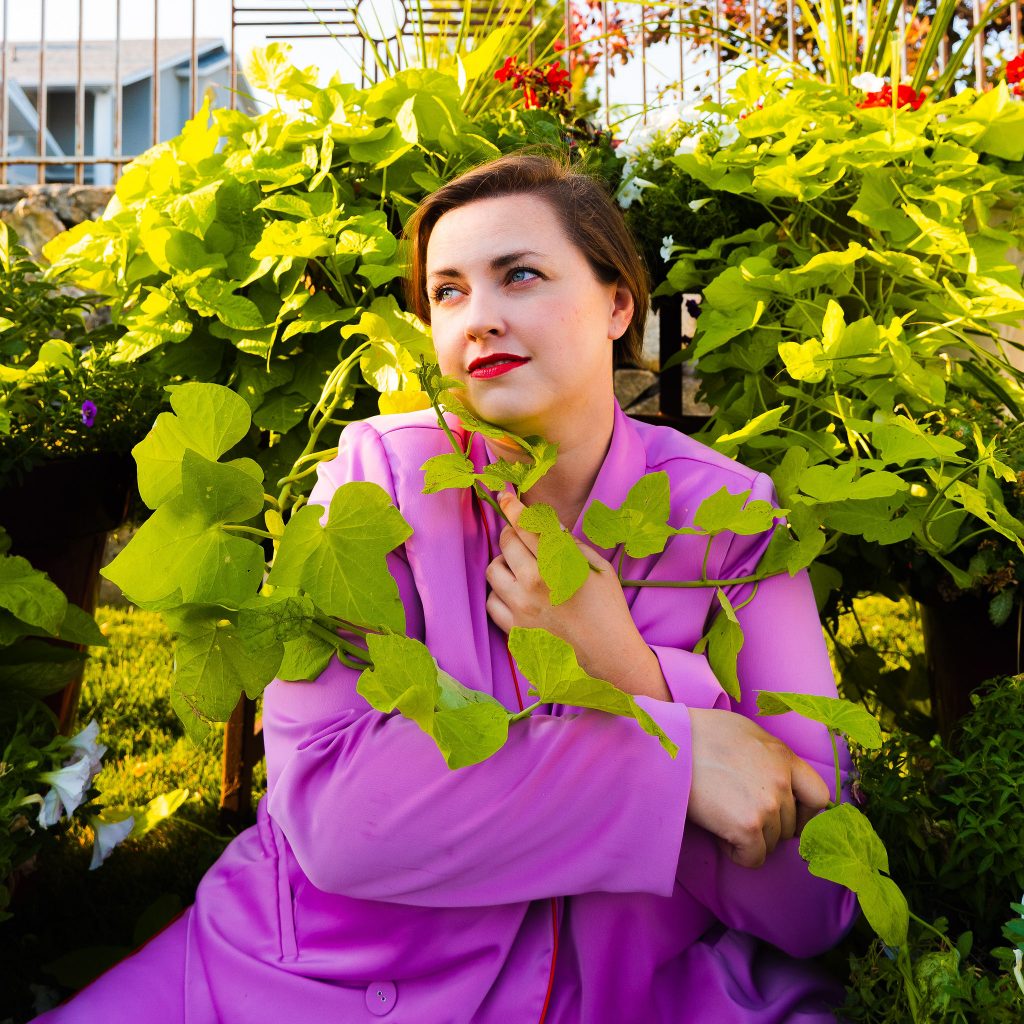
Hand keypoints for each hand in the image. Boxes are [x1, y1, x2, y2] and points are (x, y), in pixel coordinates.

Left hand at [485, 492, 669, 699]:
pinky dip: (500, 594)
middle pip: (506, 541)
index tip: (505, 496)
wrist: (608, 656)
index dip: (513, 506)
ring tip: (521, 569)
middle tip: (522, 537)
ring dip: (504, 563)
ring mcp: (520, 608)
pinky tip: (516, 594)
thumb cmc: (608, 608)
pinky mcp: (513, 630)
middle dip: (512, 533)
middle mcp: (533, 583)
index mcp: (557, 564)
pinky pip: (491, 601)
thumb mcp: (597, 568)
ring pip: (492, 569)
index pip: (527, 525)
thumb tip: (545, 523)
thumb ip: (568, 544)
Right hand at [687, 707, 829, 867]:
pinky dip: (736, 853)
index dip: (805, 813)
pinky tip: (718, 831)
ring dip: (749, 838)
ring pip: (772, 843)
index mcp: (784, 756)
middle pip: (790, 825)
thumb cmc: (698, 733)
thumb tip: (775, 777)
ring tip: (722, 815)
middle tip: (736, 812)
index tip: (786, 818)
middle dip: (767, 826)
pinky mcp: (747, 827)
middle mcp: (782, 782)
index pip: (819, 796)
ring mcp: (767, 806)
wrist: (669, 743)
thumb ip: (769, 756)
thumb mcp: (745, 732)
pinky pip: (753, 858)